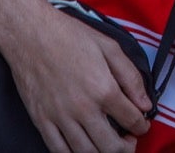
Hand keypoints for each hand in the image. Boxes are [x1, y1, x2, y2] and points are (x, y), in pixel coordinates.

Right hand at [0, 0, 152, 152]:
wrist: (30, 33)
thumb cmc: (69, 36)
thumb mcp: (109, 47)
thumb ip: (131, 77)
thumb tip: (145, 104)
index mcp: (103, 88)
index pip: (132, 119)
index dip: (141, 126)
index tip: (141, 125)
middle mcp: (83, 108)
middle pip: (111, 146)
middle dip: (126, 148)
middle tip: (128, 140)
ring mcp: (60, 117)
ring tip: (108, 144)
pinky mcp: (41, 120)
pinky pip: (58, 151)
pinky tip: (82, 148)